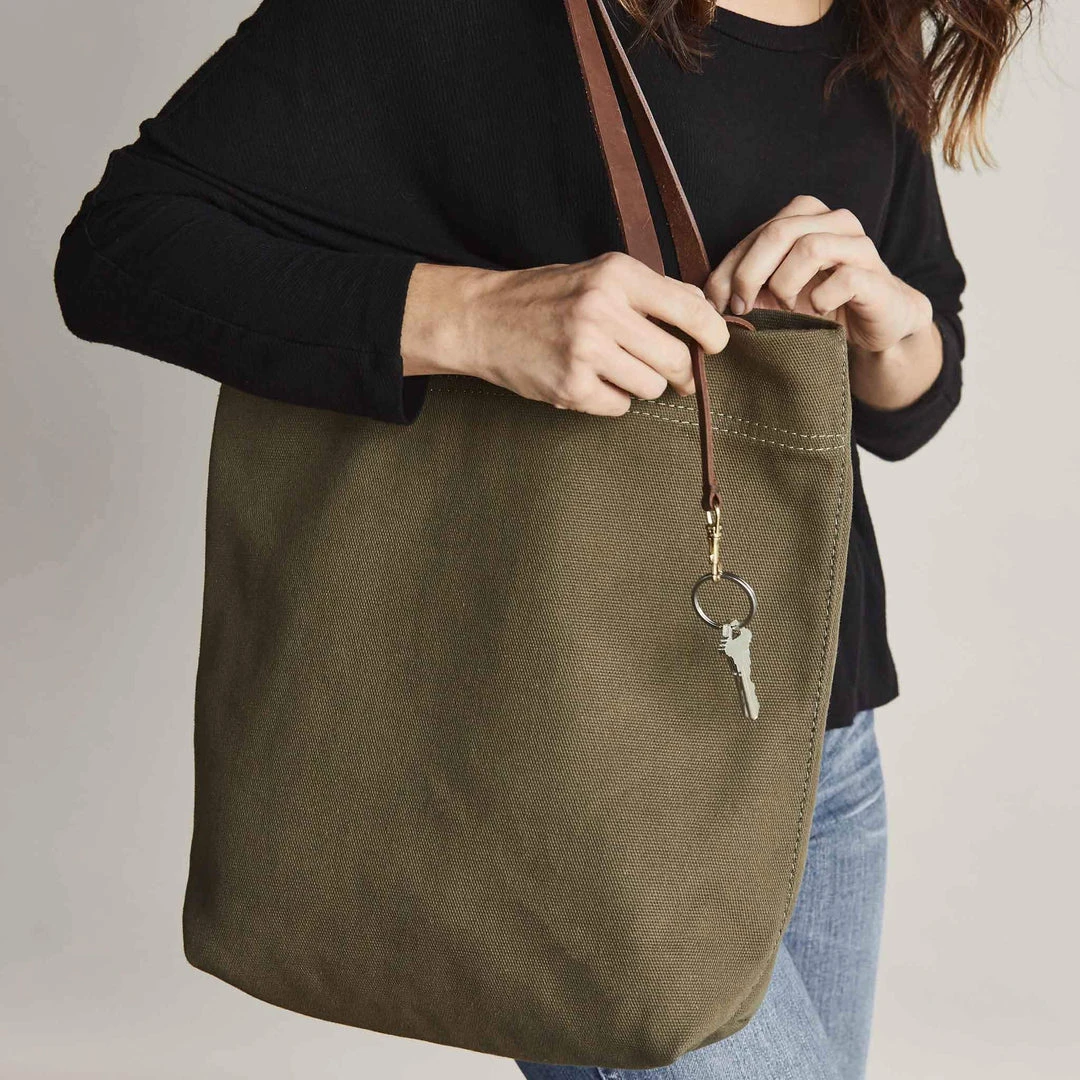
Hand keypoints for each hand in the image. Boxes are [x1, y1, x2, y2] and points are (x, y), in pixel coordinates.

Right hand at [400, 252, 729, 415]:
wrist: (482, 320)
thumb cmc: (546, 296)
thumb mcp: (598, 274)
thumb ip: (651, 290)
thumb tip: (703, 308)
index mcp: (617, 275)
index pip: (690, 309)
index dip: (714, 335)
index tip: (716, 346)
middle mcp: (603, 310)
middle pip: (676, 359)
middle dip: (681, 373)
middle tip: (675, 376)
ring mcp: (585, 351)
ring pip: (650, 387)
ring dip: (642, 386)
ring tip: (615, 371)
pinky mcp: (570, 386)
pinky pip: (619, 407)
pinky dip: (611, 400)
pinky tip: (591, 382)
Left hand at [703, 195, 933, 354]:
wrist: (876, 326)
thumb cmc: (821, 305)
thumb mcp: (775, 293)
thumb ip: (745, 285)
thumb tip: (704, 298)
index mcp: (805, 217)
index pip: (755, 234)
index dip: (728, 269)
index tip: (715, 304)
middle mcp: (833, 221)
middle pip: (778, 233)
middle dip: (749, 275)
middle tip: (741, 308)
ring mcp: (858, 245)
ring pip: (809, 247)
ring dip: (785, 286)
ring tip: (786, 309)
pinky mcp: (875, 275)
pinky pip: (843, 278)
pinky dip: (820, 300)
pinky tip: (818, 312)